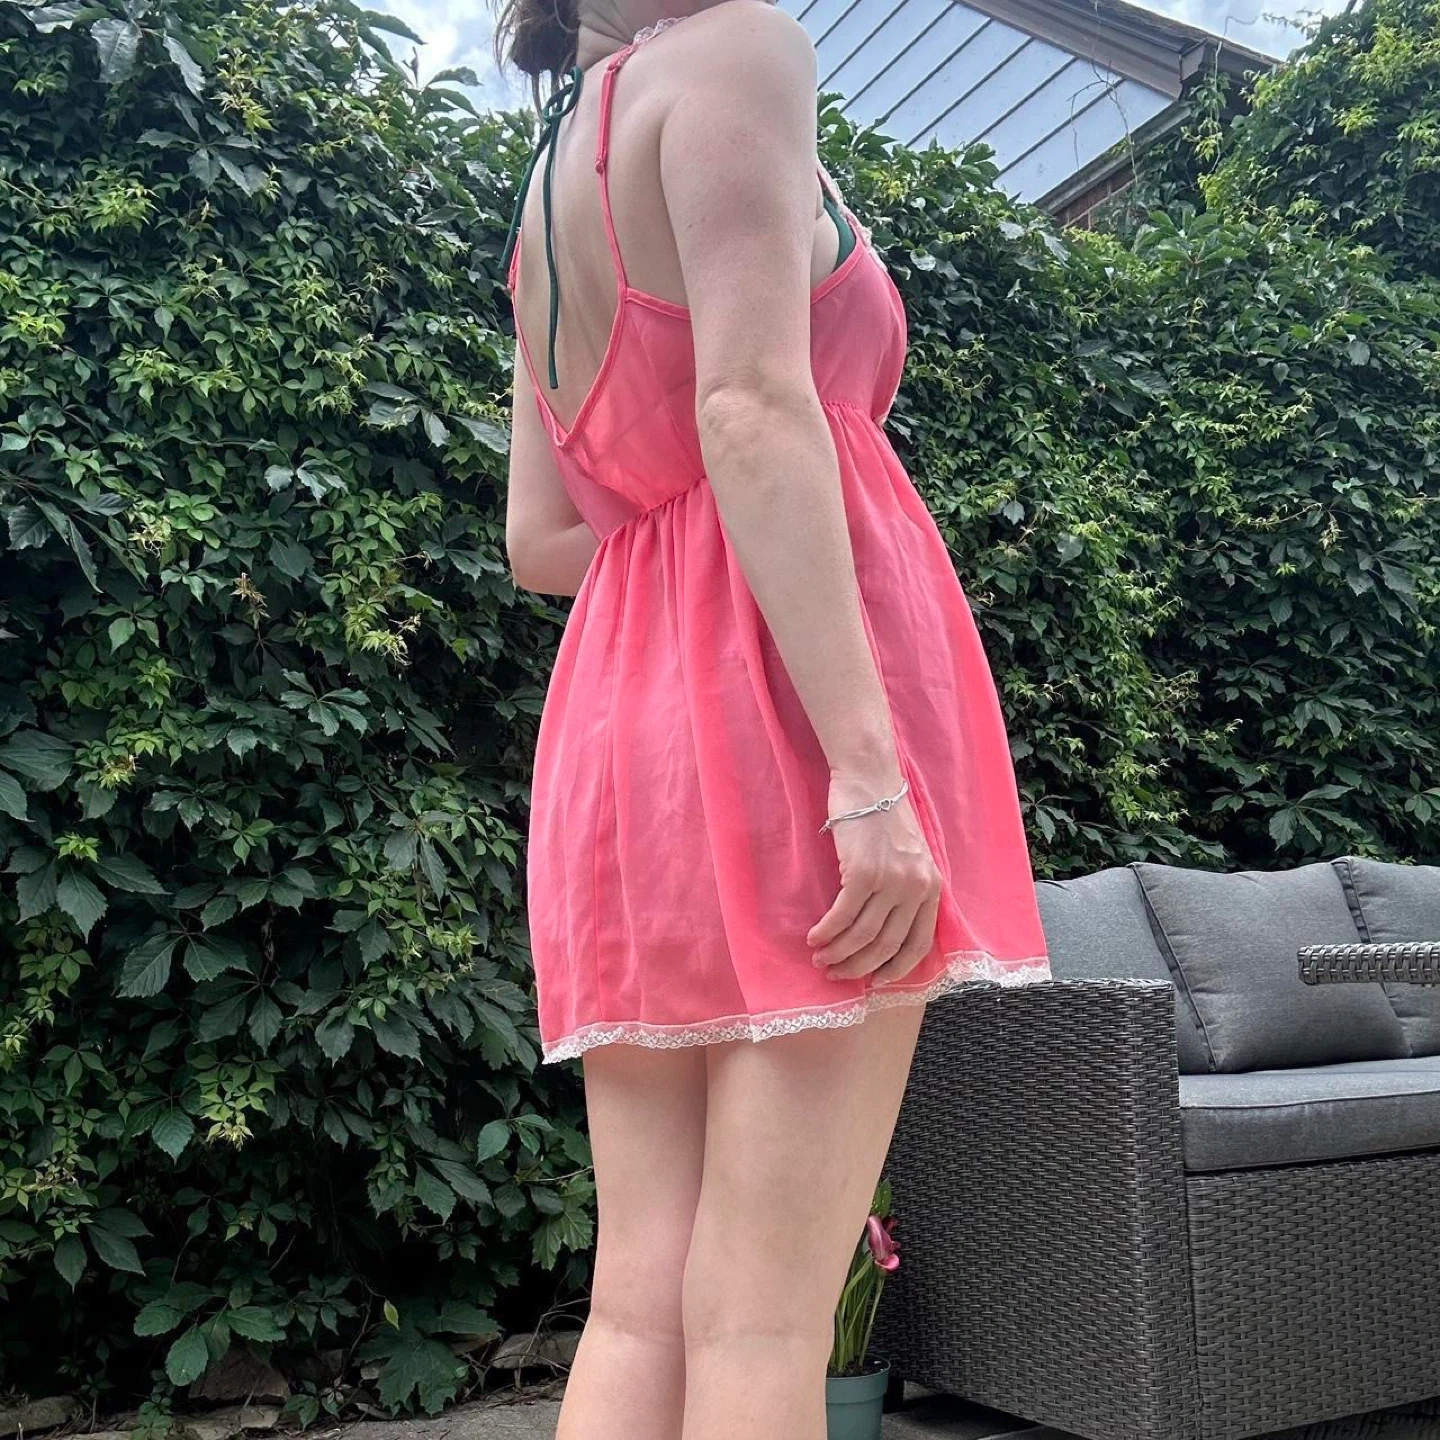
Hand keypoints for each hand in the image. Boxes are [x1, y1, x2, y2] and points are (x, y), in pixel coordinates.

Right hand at [807, 770, 942, 986]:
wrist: (869, 781)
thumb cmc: (882, 818)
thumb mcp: (908, 857)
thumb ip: (904, 891)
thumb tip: (880, 933)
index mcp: (931, 888)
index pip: (919, 944)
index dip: (895, 969)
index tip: (874, 981)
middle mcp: (916, 888)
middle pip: (886, 946)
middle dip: (858, 968)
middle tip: (836, 974)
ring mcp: (891, 881)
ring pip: (863, 936)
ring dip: (838, 953)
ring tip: (820, 959)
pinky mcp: (864, 872)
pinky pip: (843, 916)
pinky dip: (827, 933)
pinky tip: (815, 938)